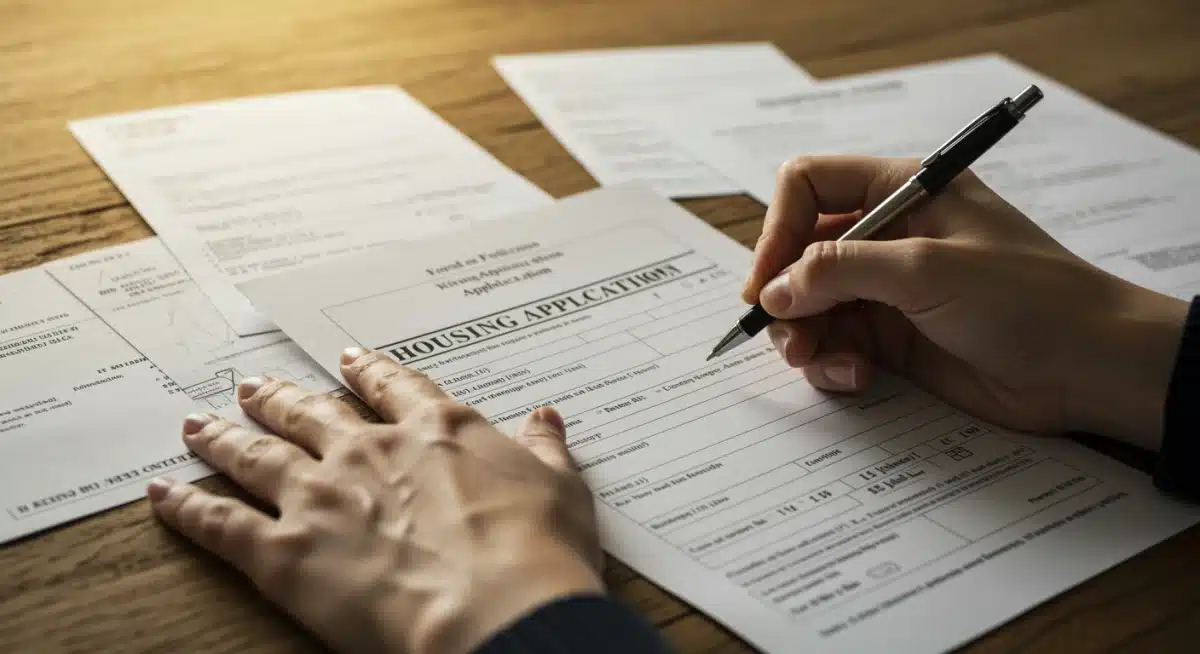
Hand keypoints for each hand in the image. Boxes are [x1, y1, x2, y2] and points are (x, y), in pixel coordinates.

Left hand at [145, 348, 602, 653]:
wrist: (500, 610)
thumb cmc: (538, 553)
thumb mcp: (561, 490)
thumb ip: (545, 449)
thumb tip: (546, 419)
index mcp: (437, 432)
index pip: (395, 388)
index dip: (369, 371)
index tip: (350, 359)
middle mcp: (369, 451)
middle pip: (310, 413)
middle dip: (279, 398)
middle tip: (252, 385)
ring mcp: (322, 496)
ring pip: (256, 454)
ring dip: (223, 437)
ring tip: (198, 423)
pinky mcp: (285, 552)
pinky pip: (221, 523)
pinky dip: (188, 506)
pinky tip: (164, 492)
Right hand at [743, 155, 1186, 450]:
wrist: (1088, 367)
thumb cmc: (1025, 298)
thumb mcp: (927, 270)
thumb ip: (840, 271)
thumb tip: (774, 291)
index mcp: (901, 191)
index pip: (809, 186)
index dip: (778, 228)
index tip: (767, 281)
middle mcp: (887, 236)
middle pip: (799, 253)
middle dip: (786, 295)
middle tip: (787, 336)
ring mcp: (888, 289)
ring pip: (810, 305)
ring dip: (804, 337)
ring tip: (820, 364)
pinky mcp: (893, 338)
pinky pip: (836, 345)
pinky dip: (833, 363)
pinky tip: (857, 378)